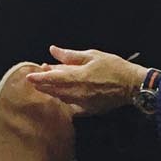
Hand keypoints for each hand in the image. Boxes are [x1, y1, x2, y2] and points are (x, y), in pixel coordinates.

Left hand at [26, 46, 147, 113]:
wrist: (132, 85)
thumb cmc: (113, 66)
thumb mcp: (92, 55)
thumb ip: (70, 55)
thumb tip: (53, 50)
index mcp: (76, 77)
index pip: (51, 78)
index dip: (39, 77)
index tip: (28, 76)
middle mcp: (76, 92)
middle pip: (53, 90)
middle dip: (43, 85)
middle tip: (36, 79)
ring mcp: (81, 103)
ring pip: (61, 98)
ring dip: (52, 91)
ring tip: (47, 84)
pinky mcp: (88, 110)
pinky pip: (71, 106)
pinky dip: (65, 100)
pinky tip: (63, 96)